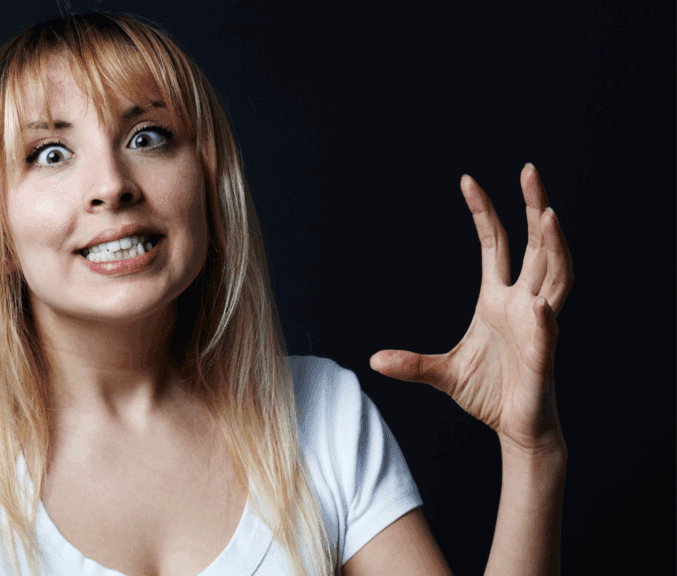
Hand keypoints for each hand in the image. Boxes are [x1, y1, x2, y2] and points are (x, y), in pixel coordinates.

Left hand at [370, 164, 572, 453]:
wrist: (516, 429)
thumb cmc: (488, 393)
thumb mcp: (441, 373)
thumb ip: (411, 364)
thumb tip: (373, 360)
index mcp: (497, 299)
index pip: (495, 244)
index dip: (485, 212)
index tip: (468, 180)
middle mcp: (522, 303)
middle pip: (534, 246)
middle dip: (534, 207)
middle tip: (529, 171)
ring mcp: (537, 326)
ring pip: (554, 276)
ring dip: (552, 246)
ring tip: (547, 215)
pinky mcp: (542, 356)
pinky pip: (546, 331)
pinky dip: (544, 316)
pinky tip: (539, 303)